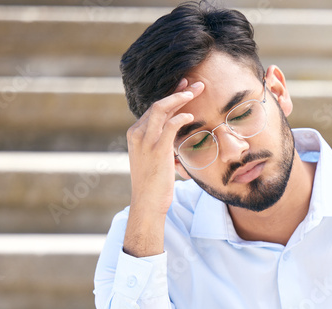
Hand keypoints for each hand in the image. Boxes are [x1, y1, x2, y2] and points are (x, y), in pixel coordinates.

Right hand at [122, 78, 202, 256]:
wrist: (147, 202)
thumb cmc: (154, 184)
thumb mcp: (156, 160)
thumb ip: (163, 145)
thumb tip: (176, 140)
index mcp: (136, 133)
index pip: (154, 108)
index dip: (171, 96)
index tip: (185, 87)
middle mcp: (138, 133)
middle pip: (159, 104)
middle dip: (178, 92)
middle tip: (196, 83)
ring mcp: (145, 140)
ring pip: (162, 109)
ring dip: (180, 98)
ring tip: (196, 91)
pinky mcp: (156, 149)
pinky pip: (169, 126)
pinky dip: (181, 118)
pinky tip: (191, 116)